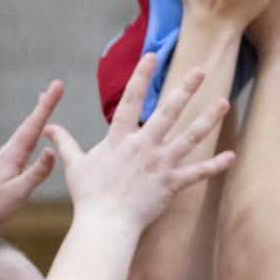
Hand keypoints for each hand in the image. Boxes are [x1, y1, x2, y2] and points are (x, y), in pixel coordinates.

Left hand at [0, 81, 63, 233]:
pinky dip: (30, 133)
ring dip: (36, 117)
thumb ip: (36, 172)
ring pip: (24, 133)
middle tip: (54, 87)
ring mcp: (4, 159)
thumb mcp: (18, 193)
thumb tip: (52, 150)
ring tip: (43, 103)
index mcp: (13, 155)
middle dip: (44, 105)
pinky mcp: (3, 167)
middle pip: (29, 124)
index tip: (57, 85)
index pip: (34, 125)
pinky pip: (21, 144)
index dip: (47, 105)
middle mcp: (8, 152)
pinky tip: (30, 136)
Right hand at [45, 56, 235, 233]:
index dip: (141, 75)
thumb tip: (47, 128)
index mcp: (120, 138)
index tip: (152, 55)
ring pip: (189, 137)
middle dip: (185, 89)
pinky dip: (215, 165)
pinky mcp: (171, 184)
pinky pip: (197, 173)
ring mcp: (160, 164)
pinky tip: (232, 156)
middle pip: (168, 111)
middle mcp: (143, 146)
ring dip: (208, 119)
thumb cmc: (89, 196)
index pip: (131, 99)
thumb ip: (64, 143)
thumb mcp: (74, 165)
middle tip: (200, 70)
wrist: (104, 225)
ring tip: (224, 101)